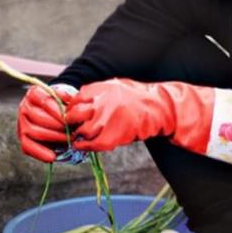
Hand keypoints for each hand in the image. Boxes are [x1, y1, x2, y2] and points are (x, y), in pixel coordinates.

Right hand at [17, 85, 74, 162]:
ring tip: (68, 139)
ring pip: (34, 131)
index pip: (46, 101)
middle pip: (39, 117)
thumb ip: (68, 100)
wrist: (51, 113)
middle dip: (58, 126)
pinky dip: (40, 153)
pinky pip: (27, 146)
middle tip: (72, 130)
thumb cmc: (59, 105)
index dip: (59, 111)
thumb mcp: (64, 98)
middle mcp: (25, 107)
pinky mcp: (22, 137)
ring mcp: (21, 122)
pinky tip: (52, 156)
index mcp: (34, 93)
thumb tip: (73, 107)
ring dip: (53, 137)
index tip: (70, 119)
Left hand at [65, 78, 213, 152]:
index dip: (73, 107)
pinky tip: (83, 145)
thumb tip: (74, 98)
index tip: (74, 112)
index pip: (76, 98)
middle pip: (74, 114)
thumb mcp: (116, 86)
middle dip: (72, 121)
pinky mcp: (113, 136)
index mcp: (103, 88)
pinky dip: (85, 146)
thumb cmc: (138, 97)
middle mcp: (103, 102)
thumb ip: (97, 91)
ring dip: (80, 134)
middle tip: (74, 124)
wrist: (160, 109)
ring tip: (82, 134)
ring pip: (82, 131)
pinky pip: (92, 144)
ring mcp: (108, 119)